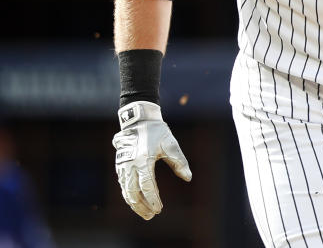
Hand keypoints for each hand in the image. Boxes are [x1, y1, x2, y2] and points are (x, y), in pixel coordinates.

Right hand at [112, 101, 191, 218]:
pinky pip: (123, 185)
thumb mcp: (171, 144)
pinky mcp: (120, 165)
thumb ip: (179, 162)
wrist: (138, 120)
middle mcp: (130, 165)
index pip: (147, 186)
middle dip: (142, 206)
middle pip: (133, 193)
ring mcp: (122, 166)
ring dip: (134, 203)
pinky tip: (136, 201)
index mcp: (143, 160)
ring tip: (145, 213)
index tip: (159, 208)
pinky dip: (129, 195)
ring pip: (126, 191)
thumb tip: (188, 178)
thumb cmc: (157, 132)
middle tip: (152, 216)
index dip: (153, 199)